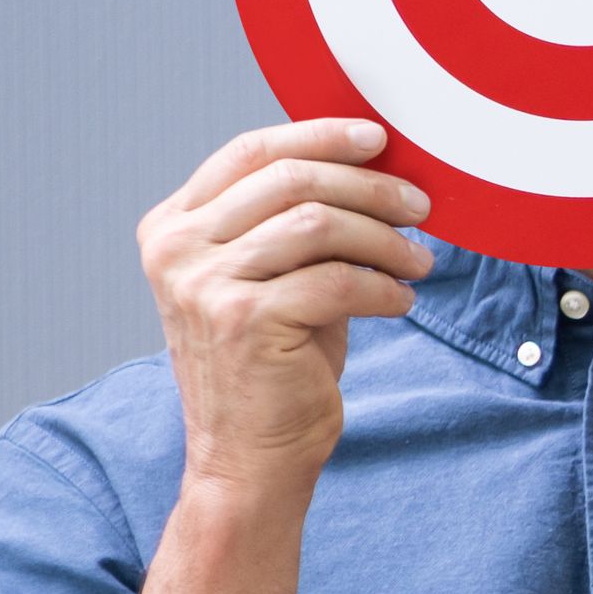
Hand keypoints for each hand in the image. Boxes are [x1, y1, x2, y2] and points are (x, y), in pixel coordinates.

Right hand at [138, 117, 433, 498]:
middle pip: (291, 179)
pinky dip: (384, 287)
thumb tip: (372, 169)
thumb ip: (294, 223)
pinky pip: (338, 280)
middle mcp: (176, 249)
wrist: (247, 458)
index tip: (377, 138)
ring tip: (419, 261)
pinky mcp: (245, 321)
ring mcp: (204, 285)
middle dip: (368, 186)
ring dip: (385, 239)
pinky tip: (401, 301)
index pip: (250, 152)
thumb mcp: (270, 280)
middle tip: (420, 205)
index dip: (319, 135)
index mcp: (172, 227)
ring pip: (319, 223)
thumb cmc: (271, 366)